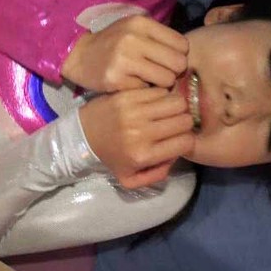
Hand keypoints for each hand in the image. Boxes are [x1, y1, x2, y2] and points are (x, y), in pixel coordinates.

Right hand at [61, 15, 187, 91]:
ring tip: (148, 80)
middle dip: (173, 71)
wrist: (78, 55)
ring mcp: (124, 60)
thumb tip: (186, 54)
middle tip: (161, 73)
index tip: (167, 60)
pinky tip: (133, 85)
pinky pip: (147, 91)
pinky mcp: (116, 80)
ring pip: (166, 79)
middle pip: (178, 63)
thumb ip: (158, 37)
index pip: (182, 44)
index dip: (179, 55)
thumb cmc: (113, 43)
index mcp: (141, 23)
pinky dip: (143, 91)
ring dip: (160, 83)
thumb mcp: (133, 29)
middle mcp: (133, 39)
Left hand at [79, 88, 194, 188]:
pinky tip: (155, 103)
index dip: (187, 140)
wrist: (83, 135)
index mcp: (143, 155)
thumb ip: (157, 176)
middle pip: (184, 121)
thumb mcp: (130, 179)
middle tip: (174, 125)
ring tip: (168, 112)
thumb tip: (176, 157)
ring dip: (176, 108)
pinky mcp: (128, 95)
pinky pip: (160, 91)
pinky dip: (162, 96)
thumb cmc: (110, 156)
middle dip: (184, 123)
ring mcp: (135, 111)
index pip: (185, 143)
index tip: (179, 139)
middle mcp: (141, 133)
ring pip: (176, 102)